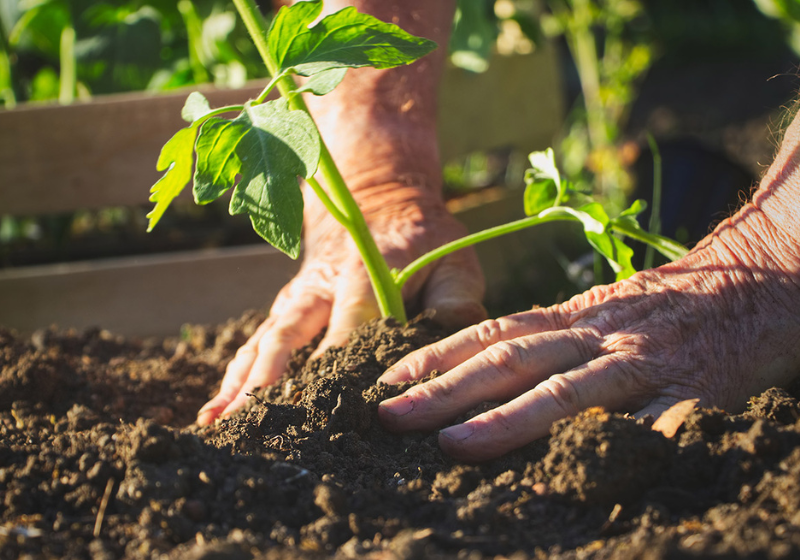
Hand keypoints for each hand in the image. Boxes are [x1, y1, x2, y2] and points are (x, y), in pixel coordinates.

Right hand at [195, 0, 459, 425]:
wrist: (377, 201)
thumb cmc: (423, 242)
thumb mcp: (453, 264)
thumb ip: (456, 307)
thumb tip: (452, 358)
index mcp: (364, 272)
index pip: (349, 323)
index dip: (336, 362)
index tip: (327, 406)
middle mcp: (319, 286)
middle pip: (288, 335)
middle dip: (268, 381)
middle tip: (251, 423)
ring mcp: (297, 298)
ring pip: (263, 342)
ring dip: (241, 383)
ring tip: (218, 423)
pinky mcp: (286, 309)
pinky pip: (256, 344)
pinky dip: (236, 377)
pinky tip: (216, 412)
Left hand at [377, 204, 799, 460]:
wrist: (755, 276)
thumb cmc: (665, 303)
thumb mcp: (600, 310)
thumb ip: (553, 338)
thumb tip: (485, 373)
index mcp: (573, 318)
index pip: (491, 334)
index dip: (436, 358)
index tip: (388, 385)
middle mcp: (596, 335)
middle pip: (511, 361)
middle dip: (446, 390)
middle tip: (390, 417)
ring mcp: (640, 361)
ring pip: (566, 390)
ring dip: (507, 420)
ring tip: (452, 445)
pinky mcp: (693, 388)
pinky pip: (654, 422)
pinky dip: (619, 444)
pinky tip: (582, 473)